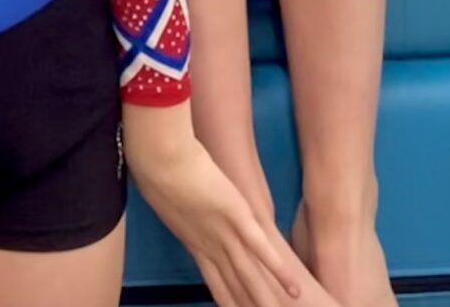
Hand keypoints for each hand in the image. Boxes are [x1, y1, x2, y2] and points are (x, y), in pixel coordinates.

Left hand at [125, 106, 312, 306]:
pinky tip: (294, 288)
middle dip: (251, 306)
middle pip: (236, 286)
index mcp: (194, 244)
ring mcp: (224, 234)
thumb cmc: (156, 169)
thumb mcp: (166, 197)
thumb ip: (182, 211)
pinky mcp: (238, 217)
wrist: (158, 158)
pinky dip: (279, 269)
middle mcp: (211, 248)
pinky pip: (261, 248)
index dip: (230, 303)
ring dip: (266, 299)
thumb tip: (185, 211)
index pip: (217, 284)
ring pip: (250, 276)